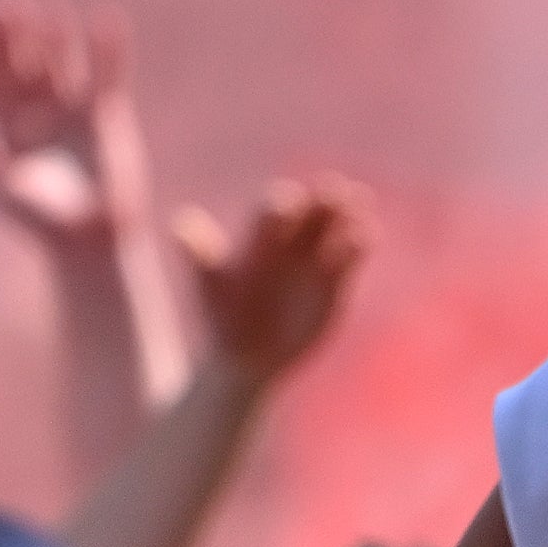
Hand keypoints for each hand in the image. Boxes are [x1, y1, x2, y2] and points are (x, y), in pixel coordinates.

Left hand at [0, 0, 144, 250]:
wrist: (90, 240)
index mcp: (1, 122)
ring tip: (53, 13)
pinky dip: (108, 49)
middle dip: (15, 30)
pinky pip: (107, 73)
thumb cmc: (40, 220)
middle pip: (21, 58)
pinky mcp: (106, 112)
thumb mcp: (5, 192)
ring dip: (55, 36)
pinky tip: (107, 19)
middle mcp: (33, 107)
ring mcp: (69, 106)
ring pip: (60, 60)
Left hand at [178, 178, 367, 381]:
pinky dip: (359, 244)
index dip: (281, 206)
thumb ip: (201, 255)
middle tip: (334, 189)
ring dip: (347, 213)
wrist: (246, 357)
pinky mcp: (335, 282)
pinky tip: (366, 235)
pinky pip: (350, 257)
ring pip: (335, 228)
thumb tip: (180, 222)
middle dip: (322, 200)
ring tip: (359, 202)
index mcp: (259, 239)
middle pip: (310, 211)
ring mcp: (313, 261)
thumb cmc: (223, 318)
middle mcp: (289, 243)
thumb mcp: (210, 289)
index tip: (287, 207)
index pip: (272, 210)